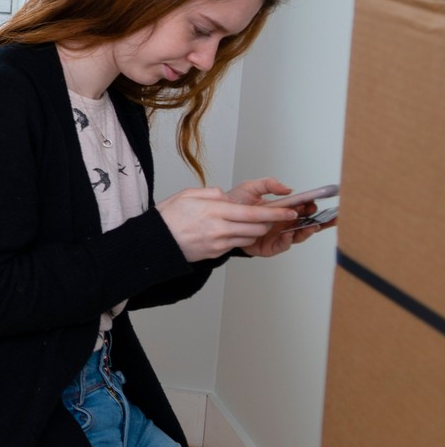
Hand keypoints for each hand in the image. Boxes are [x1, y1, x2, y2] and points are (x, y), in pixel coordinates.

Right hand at [156, 187, 299, 261]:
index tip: (290, 211)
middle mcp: (219, 229)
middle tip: (268, 217)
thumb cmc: (169, 217)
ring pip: (249, 238)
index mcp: (214, 211)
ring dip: (253, 231)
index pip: (254, 214)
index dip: (276, 213)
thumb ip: (212, 193)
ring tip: (245, 224)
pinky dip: (238, 238)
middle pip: (257, 228)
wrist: (155, 242)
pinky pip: (236, 246)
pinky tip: (228, 232)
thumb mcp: (188, 194)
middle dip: (268, 223)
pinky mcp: (216, 253)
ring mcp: (218, 243)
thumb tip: (227, 197)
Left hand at [225, 177, 332, 256]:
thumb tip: (288, 189)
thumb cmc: (236, 203)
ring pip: (298, 235)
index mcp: (282, 209)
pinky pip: (282, 245)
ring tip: (311, 226)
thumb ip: (268, 184)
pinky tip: (289, 234)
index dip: (311, 205)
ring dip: (307, 231)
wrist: (220, 219)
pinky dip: (288, 241)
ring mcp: (278, 235)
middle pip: (306, 223)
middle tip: (325, 216)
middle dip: (319, 220)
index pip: (302, 207)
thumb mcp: (251, 187)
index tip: (316, 202)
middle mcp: (283, 222)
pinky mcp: (270, 246)